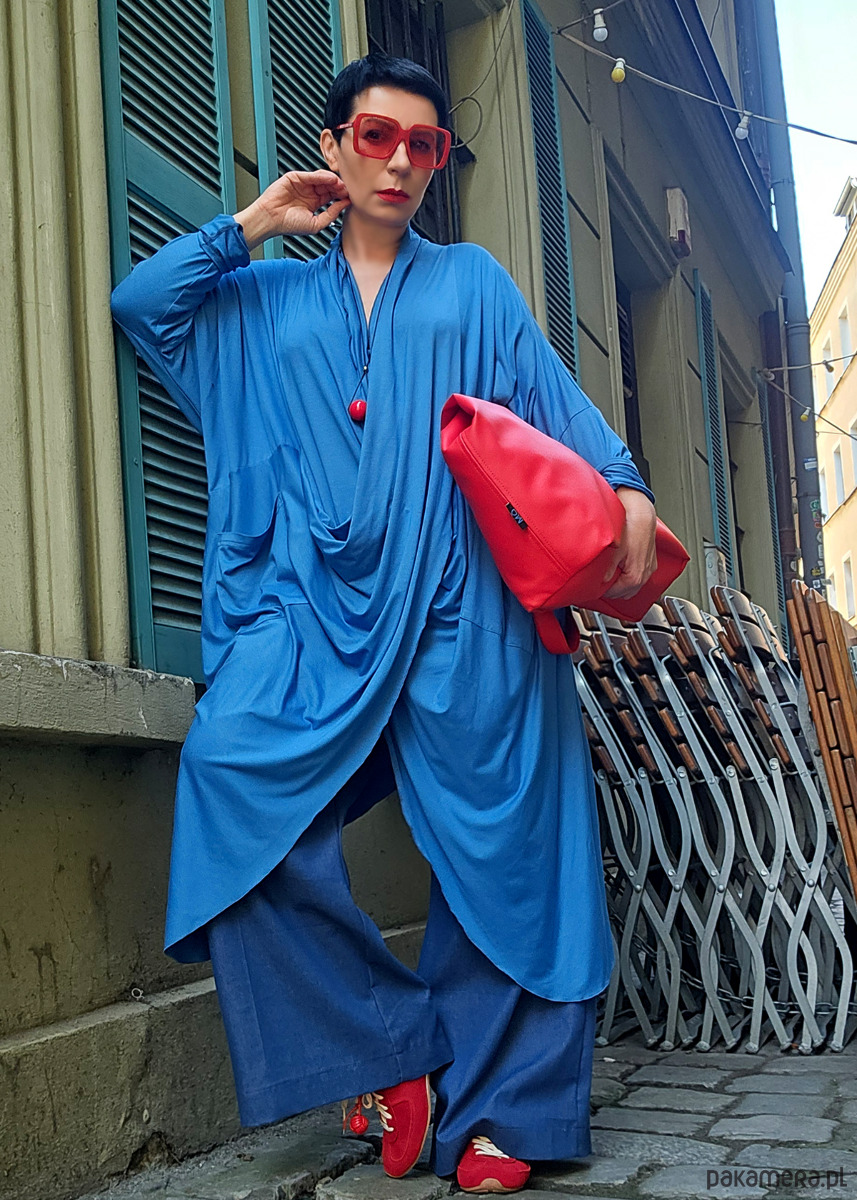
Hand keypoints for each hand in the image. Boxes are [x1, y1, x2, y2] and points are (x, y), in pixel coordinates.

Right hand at [233, 170, 350, 248]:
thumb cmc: (288, 224)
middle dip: (339, 187)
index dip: (341, 195)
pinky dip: (322, 176)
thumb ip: (331, 214)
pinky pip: (312, 175)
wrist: (270, 219)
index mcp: (315, 203)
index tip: (350, 197)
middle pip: (329, 186)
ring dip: (333, 181)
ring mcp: (303, 184)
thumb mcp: (316, 223)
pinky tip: (331, 179)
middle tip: (348, 190)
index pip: (332, 195)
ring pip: (322, 179)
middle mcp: (310, 192)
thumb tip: (345, 205)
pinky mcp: (295, 177)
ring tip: (341, 185)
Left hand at [601, 487, 657, 599]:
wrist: (642, 515)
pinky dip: (631, 577)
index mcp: (634, 576)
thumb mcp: (613, 551)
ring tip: (611, 576)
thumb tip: (600, 581)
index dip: (603, 590)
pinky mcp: (651, 562)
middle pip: (625, 593)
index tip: (595, 586)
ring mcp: (649, 569)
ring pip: (634, 587)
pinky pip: (641, 577)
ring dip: (623, 585)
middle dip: (613, 590)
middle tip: (601, 582)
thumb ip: (607, 570)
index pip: (615, 593)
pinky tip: (623, 569)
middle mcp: (644, 575)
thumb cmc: (629, 530)